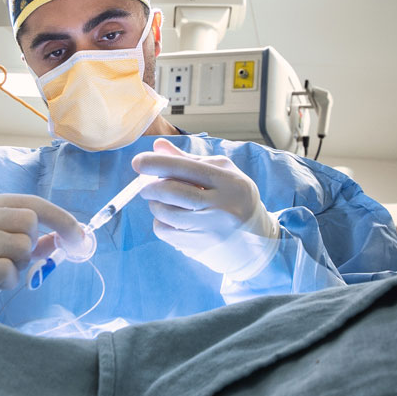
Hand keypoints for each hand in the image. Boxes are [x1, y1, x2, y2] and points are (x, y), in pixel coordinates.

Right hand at [0, 193, 85, 306]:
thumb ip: (26, 237)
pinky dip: (8, 281)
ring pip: (23, 246)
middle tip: (10, 260)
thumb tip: (62, 237)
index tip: (78, 236)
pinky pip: (10, 271)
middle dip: (29, 245)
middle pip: (30, 222)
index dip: (60, 218)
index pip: (31, 202)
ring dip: (17, 266)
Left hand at [133, 138, 277, 278]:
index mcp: (229, 182)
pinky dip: (161, 223)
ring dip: (155, 205)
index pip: (187, 169)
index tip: (138, 162)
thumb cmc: (236, 200)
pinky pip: (167, 233)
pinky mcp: (201, 248)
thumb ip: (190, 160)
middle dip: (151, 187)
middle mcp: (221, 207)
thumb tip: (158, 146)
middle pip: (174, 193)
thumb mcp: (223, 174)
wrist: (258, 243)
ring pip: (167, 215)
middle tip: (144, 186)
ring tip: (161, 202)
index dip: (158, 164)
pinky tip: (171, 220)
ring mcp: (211, 230)